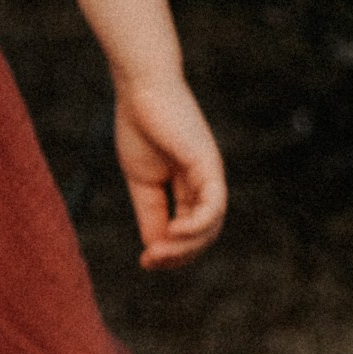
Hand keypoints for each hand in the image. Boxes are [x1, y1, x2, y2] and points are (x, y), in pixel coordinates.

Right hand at [114, 76, 222, 267]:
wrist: (140, 90)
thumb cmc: (140, 127)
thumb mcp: (142, 182)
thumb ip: (150, 213)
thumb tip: (154, 249)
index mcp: (190, 187)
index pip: (191, 230)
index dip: (172, 252)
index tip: (145, 263)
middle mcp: (206, 184)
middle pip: (204, 233)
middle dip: (179, 254)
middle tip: (150, 261)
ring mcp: (210, 174)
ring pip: (211, 225)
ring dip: (185, 246)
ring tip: (158, 252)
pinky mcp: (208, 164)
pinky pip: (213, 205)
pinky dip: (197, 225)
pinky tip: (174, 234)